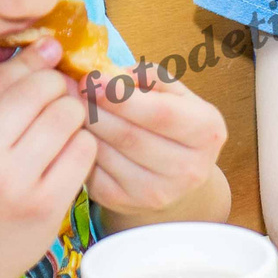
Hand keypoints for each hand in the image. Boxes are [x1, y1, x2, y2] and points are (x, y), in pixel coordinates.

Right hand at [0, 41, 95, 277]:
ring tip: (63, 129)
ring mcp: (12, 184)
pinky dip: (82, 146)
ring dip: (73, 115)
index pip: (3, 77)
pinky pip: (83, 150)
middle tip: (59, 99)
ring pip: (67, 115)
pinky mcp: (45, 206)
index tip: (48, 62)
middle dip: (57, 88)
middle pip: (39, 90)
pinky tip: (68, 156)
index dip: (33, 63)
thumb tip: (44, 49)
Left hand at [80, 63, 227, 213]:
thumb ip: (151, 77)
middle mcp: (188, 169)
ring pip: (106, 153)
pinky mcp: (125, 203)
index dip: (121, 96)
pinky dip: (80, 148)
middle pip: (128, 135)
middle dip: (95, 109)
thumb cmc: (173, 124)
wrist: (176, 175)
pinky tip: (76, 133)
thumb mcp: (176, 94)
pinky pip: (92, 172)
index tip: (92, 79)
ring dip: (83, 127)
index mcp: (206, 132)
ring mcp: (157, 192)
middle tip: (73, 89)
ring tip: (71, 108)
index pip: (160, 113)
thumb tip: (113, 74)